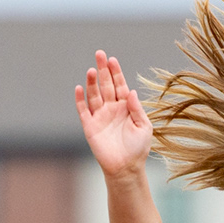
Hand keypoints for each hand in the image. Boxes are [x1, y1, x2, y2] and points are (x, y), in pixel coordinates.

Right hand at [75, 51, 153, 175]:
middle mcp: (111, 109)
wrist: (126, 168)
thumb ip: (137, 109)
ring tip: (92, 70)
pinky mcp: (90, 126)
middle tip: (99, 54)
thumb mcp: (144, 127)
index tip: (112, 59)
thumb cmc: (138, 148)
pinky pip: (83, 110)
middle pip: (105, 85)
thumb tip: (131, 91)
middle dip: (103, 70)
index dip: (116, 72)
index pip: (119, 85)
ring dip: (92, 82)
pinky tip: (79, 88)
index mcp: (125, 107)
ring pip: (94, 95)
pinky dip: (80, 99)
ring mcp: (99, 116)